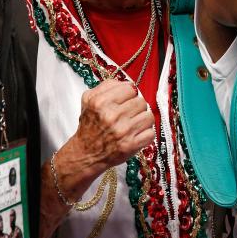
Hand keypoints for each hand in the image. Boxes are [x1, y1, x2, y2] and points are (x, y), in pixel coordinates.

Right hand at [56, 80, 154, 197]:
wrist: (85, 153)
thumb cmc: (90, 125)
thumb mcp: (89, 100)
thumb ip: (107, 86)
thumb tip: (128, 84)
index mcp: (101, 102)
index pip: (131, 88)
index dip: (129, 94)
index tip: (125, 101)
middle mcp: (112, 116)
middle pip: (141, 102)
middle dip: (136, 107)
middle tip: (128, 114)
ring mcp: (123, 131)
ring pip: (149, 116)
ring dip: (142, 120)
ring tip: (133, 124)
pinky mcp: (131, 145)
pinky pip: (151, 133)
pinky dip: (145, 134)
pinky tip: (136, 134)